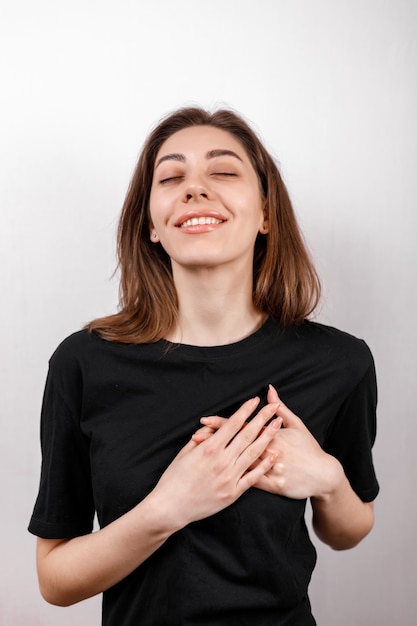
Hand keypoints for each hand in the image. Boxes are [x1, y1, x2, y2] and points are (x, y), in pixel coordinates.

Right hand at [150, 397, 282, 530]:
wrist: (171, 507)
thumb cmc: (174, 478)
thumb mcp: (184, 452)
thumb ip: (201, 437)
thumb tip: (213, 425)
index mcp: (209, 448)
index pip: (232, 424)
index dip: (245, 410)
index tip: (255, 400)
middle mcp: (222, 460)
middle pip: (247, 434)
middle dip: (262, 418)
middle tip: (274, 406)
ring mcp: (230, 476)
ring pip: (254, 452)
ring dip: (268, 437)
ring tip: (279, 425)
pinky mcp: (233, 492)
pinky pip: (253, 477)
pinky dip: (265, 465)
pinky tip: (274, 455)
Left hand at [193, 386, 341, 500]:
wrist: (324, 475)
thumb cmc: (309, 449)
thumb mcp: (297, 425)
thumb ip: (281, 408)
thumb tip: (269, 390)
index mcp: (274, 435)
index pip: (243, 426)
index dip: (223, 423)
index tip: (205, 420)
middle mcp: (271, 450)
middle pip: (238, 443)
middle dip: (216, 439)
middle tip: (196, 436)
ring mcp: (272, 468)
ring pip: (241, 462)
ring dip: (221, 458)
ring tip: (202, 456)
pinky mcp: (274, 485)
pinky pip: (253, 482)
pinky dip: (236, 479)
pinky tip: (220, 478)